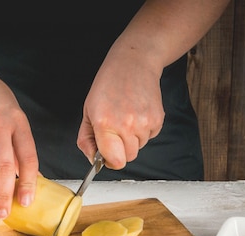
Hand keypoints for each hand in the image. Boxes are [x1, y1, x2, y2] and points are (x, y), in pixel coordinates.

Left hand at [76, 52, 163, 168]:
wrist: (133, 64)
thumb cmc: (108, 85)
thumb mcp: (88, 111)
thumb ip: (86, 139)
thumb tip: (93, 159)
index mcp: (105, 123)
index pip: (115, 161)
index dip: (110, 161)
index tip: (107, 156)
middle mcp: (126, 125)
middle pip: (128, 157)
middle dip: (121, 150)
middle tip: (116, 131)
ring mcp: (144, 122)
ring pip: (139, 147)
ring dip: (132, 139)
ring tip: (126, 117)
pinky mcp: (157, 120)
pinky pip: (149, 137)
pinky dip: (143, 131)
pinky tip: (137, 113)